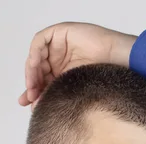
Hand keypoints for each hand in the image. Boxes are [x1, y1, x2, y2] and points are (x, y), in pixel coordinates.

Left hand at [18, 22, 136, 108]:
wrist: (116, 62)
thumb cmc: (102, 76)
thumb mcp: (71, 90)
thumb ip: (53, 96)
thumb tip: (34, 107)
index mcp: (62, 72)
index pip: (42, 81)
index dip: (34, 92)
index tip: (29, 104)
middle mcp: (58, 59)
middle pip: (37, 69)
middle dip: (32, 83)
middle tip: (31, 97)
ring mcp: (58, 46)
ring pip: (37, 57)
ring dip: (32, 71)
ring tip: (33, 86)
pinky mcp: (59, 33)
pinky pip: (40, 41)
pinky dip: (35, 53)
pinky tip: (36, 67)